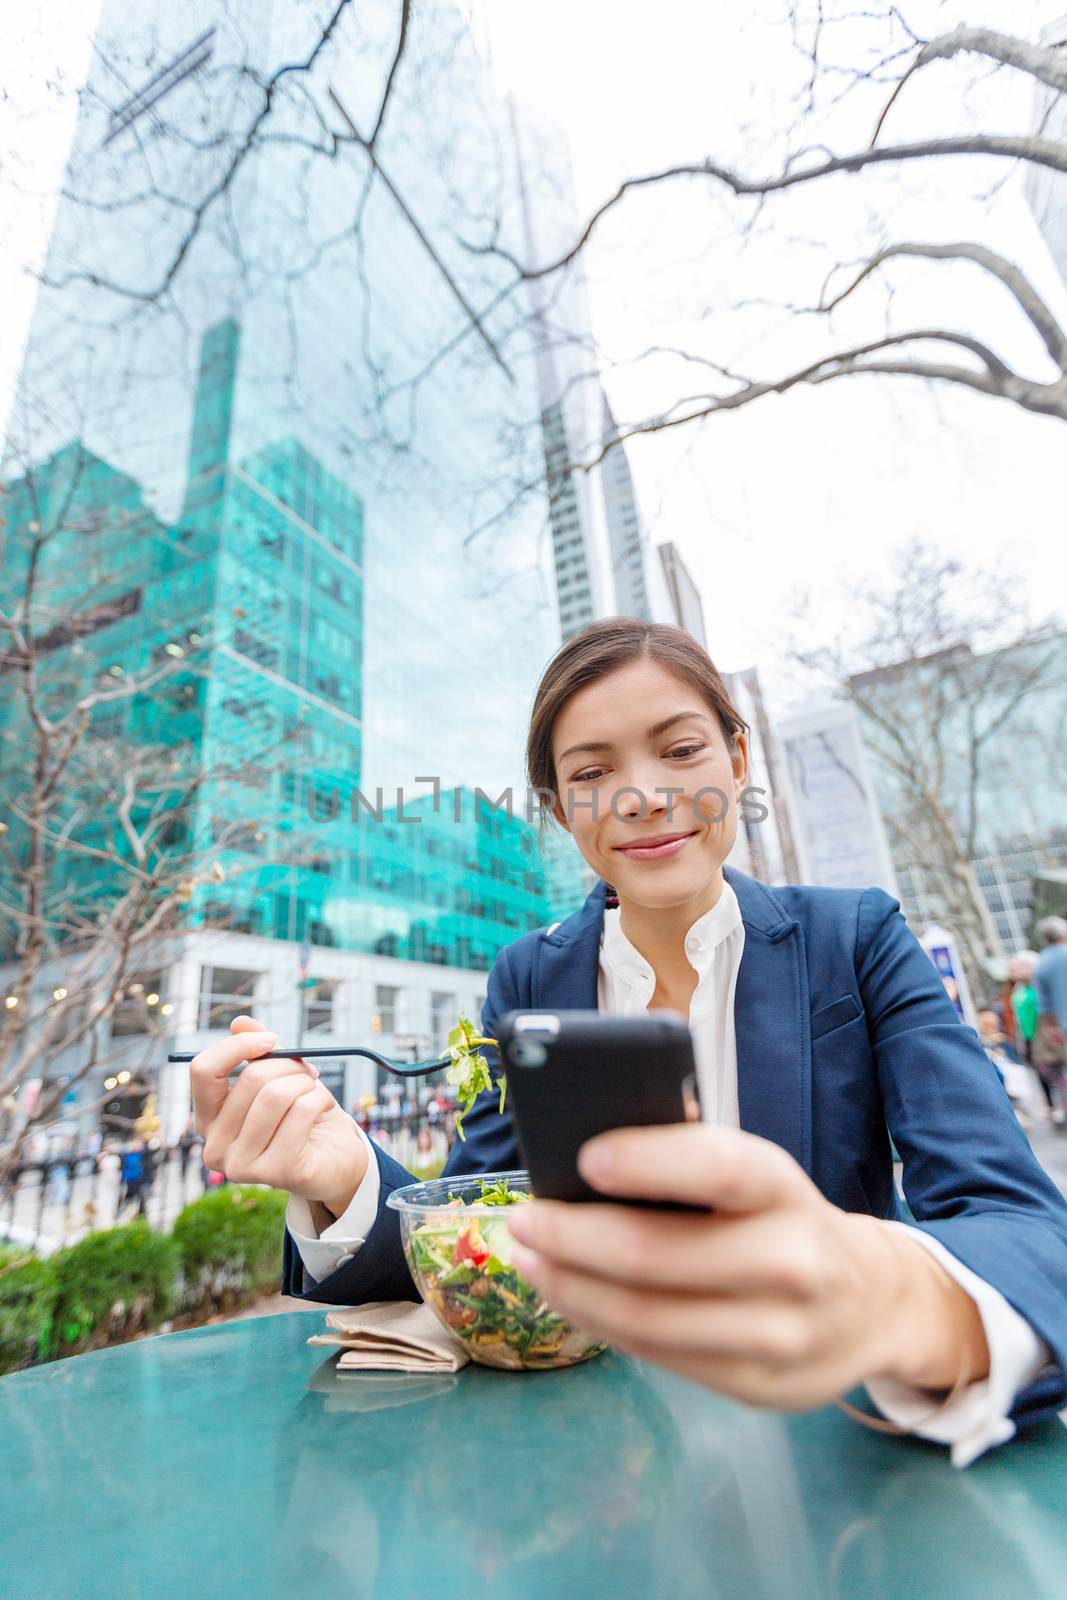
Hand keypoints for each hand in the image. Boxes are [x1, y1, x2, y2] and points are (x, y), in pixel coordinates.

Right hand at [190, 1015, 367, 1215]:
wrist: (335, 1158)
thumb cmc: (302, 1116)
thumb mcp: (279, 1077)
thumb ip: (257, 1052)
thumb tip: (239, 1023)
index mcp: (208, 1119)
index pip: (203, 1070)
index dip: (238, 1046)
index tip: (270, 1040)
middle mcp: (216, 1147)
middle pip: (250, 1080)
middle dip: (288, 1065)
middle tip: (307, 1071)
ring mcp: (242, 1166)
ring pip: (276, 1095)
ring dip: (305, 1083)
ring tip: (315, 1090)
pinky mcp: (277, 1173)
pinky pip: (302, 1112)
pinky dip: (321, 1099)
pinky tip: (324, 1109)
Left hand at [505, 1124, 987, 1410]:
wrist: (871, 1305)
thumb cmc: (783, 1219)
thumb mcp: (759, 1175)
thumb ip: (692, 1152)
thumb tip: (595, 1123)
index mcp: (785, 1189)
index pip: (719, 1166)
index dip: (648, 1160)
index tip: (584, 1156)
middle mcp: (792, 1262)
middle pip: (656, 1255)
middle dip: (571, 1236)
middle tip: (521, 1219)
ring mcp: (777, 1334)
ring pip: (645, 1316)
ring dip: (568, 1286)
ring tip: (527, 1259)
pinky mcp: (756, 1386)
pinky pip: (656, 1354)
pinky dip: (598, 1322)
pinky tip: (567, 1296)